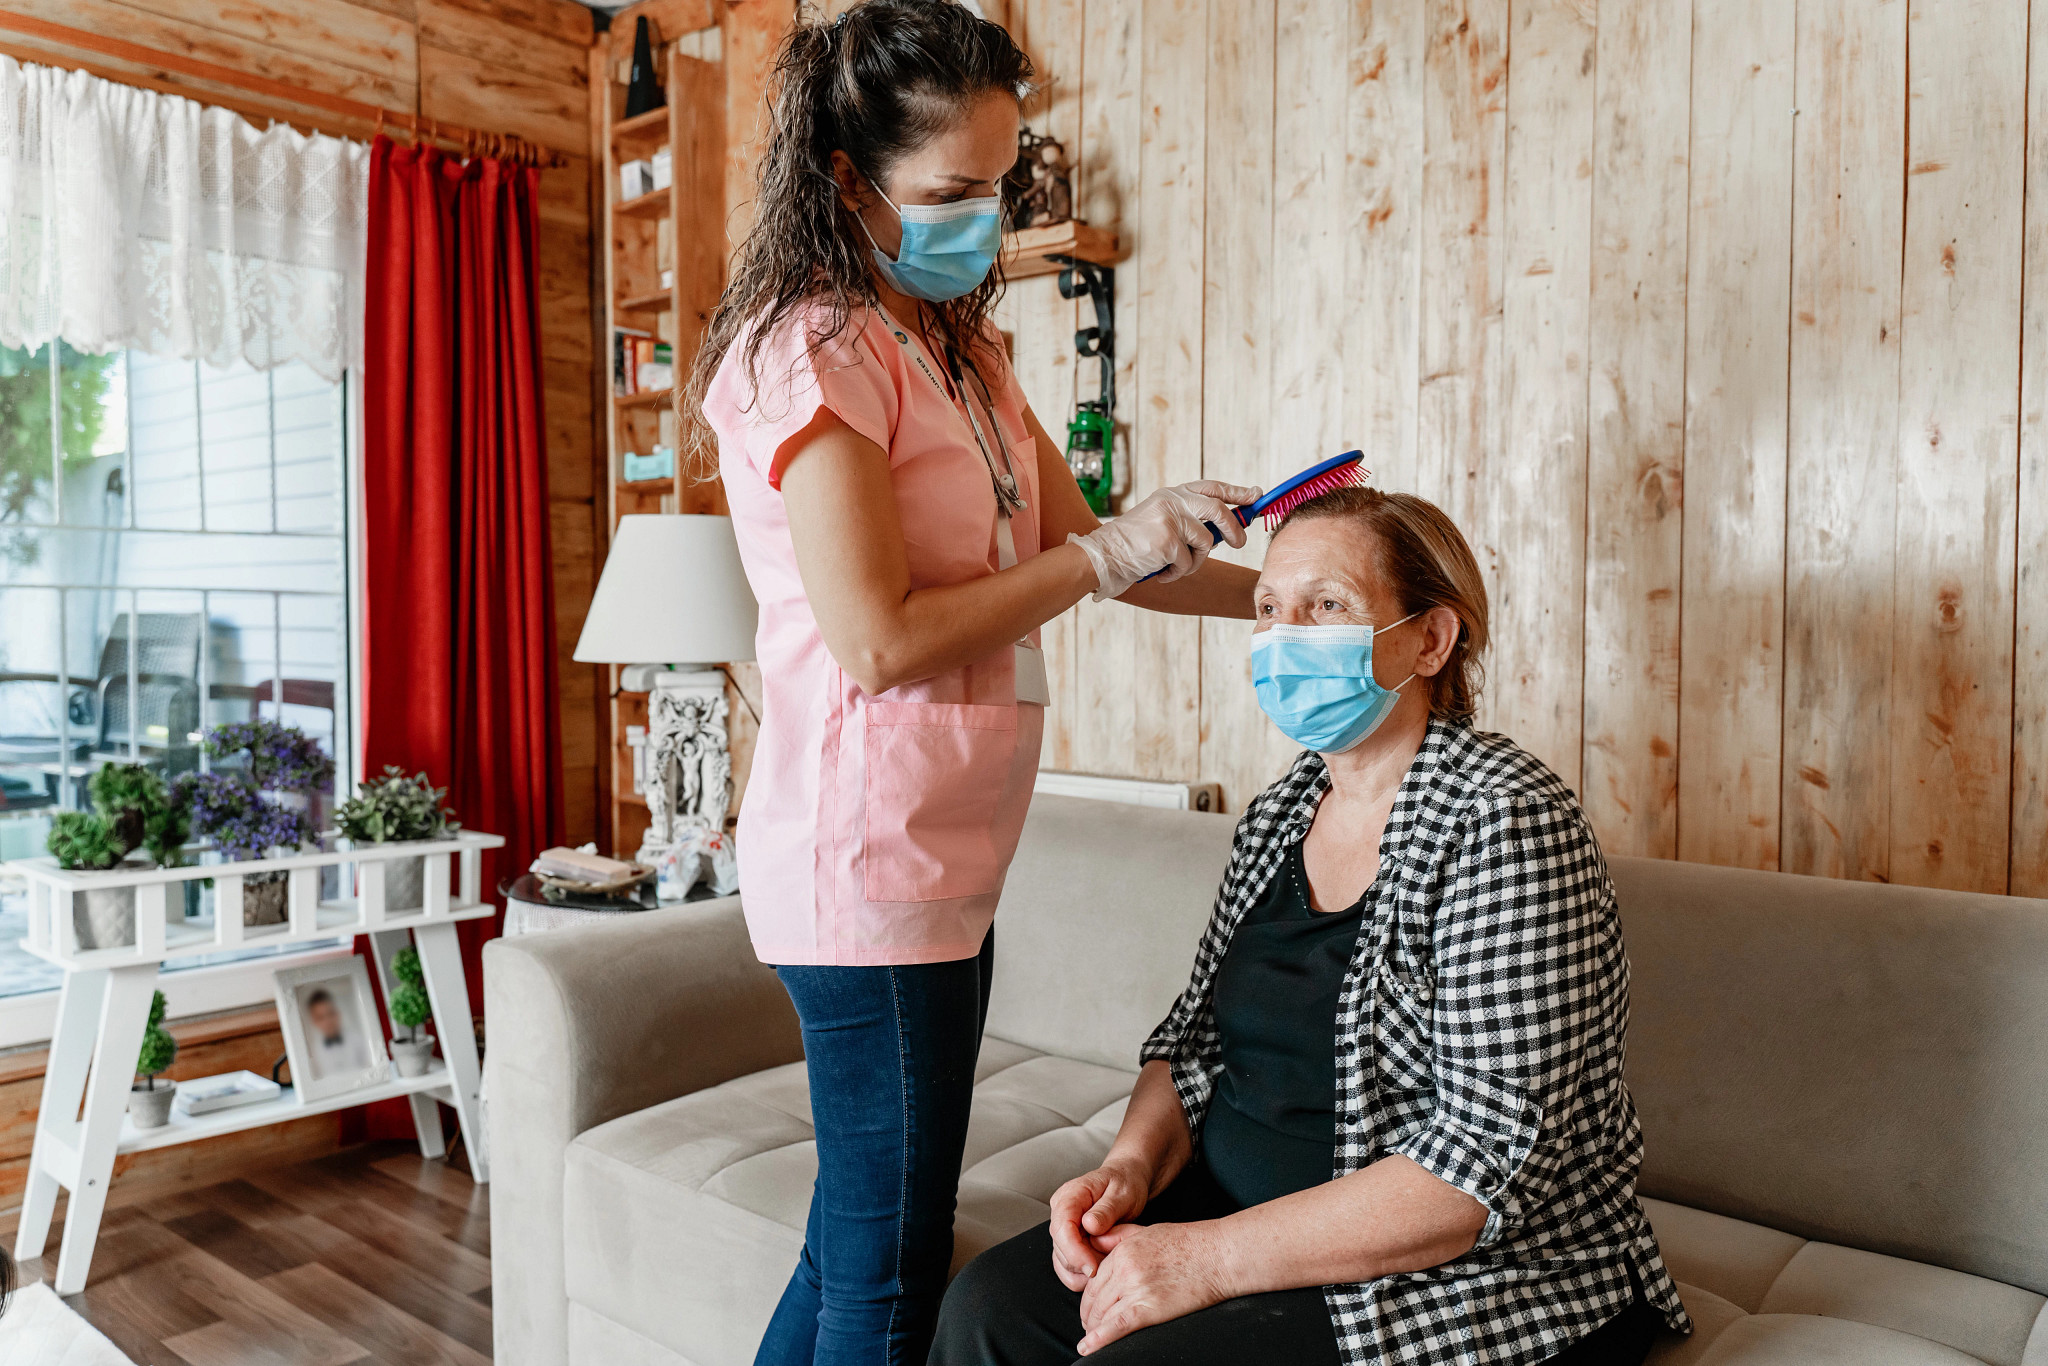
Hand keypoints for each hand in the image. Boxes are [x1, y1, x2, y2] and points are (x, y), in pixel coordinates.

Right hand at [1048, 1158, 1152, 1290]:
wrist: (1128, 1180)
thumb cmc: (1126, 1183)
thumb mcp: (1123, 1194)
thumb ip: (1106, 1210)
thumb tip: (1089, 1225)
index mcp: (1070, 1195)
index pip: (1062, 1228)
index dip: (1075, 1252)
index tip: (1094, 1268)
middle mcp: (1061, 1211)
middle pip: (1061, 1248)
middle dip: (1085, 1263)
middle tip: (1112, 1263)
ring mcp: (1063, 1227)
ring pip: (1063, 1261)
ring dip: (1085, 1271)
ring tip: (1110, 1261)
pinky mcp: (1068, 1241)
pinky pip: (1067, 1266)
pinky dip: (1083, 1274)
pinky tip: (1101, 1268)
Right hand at [1068, 480, 1261, 600]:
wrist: (1103, 555)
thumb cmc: (1133, 545)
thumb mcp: (1161, 520)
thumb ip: (1189, 518)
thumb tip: (1226, 527)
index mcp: (1172, 495)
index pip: (1212, 487)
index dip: (1237, 492)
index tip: (1256, 496)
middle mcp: (1172, 502)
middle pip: (1218, 510)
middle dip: (1234, 528)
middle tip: (1239, 543)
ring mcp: (1169, 519)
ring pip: (1206, 542)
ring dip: (1196, 561)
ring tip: (1175, 565)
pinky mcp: (1166, 540)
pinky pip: (1189, 562)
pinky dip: (1178, 573)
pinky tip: (1160, 571)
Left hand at [1077, 1221, 1234, 1354]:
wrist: (1218, 1256)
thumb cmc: (1189, 1243)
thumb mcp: (1147, 1231)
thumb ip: (1119, 1237)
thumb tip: (1096, 1243)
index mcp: (1123, 1251)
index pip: (1093, 1281)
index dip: (1088, 1299)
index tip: (1090, 1310)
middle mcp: (1125, 1269)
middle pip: (1094, 1300)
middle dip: (1088, 1317)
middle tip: (1089, 1328)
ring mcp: (1136, 1288)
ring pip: (1102, 1315)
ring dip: (1094, 1330)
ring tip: (1093, 1340)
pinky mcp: (1150, 1308)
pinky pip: (1117, 1326)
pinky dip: (1099, 1339)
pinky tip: (1088, 1348)